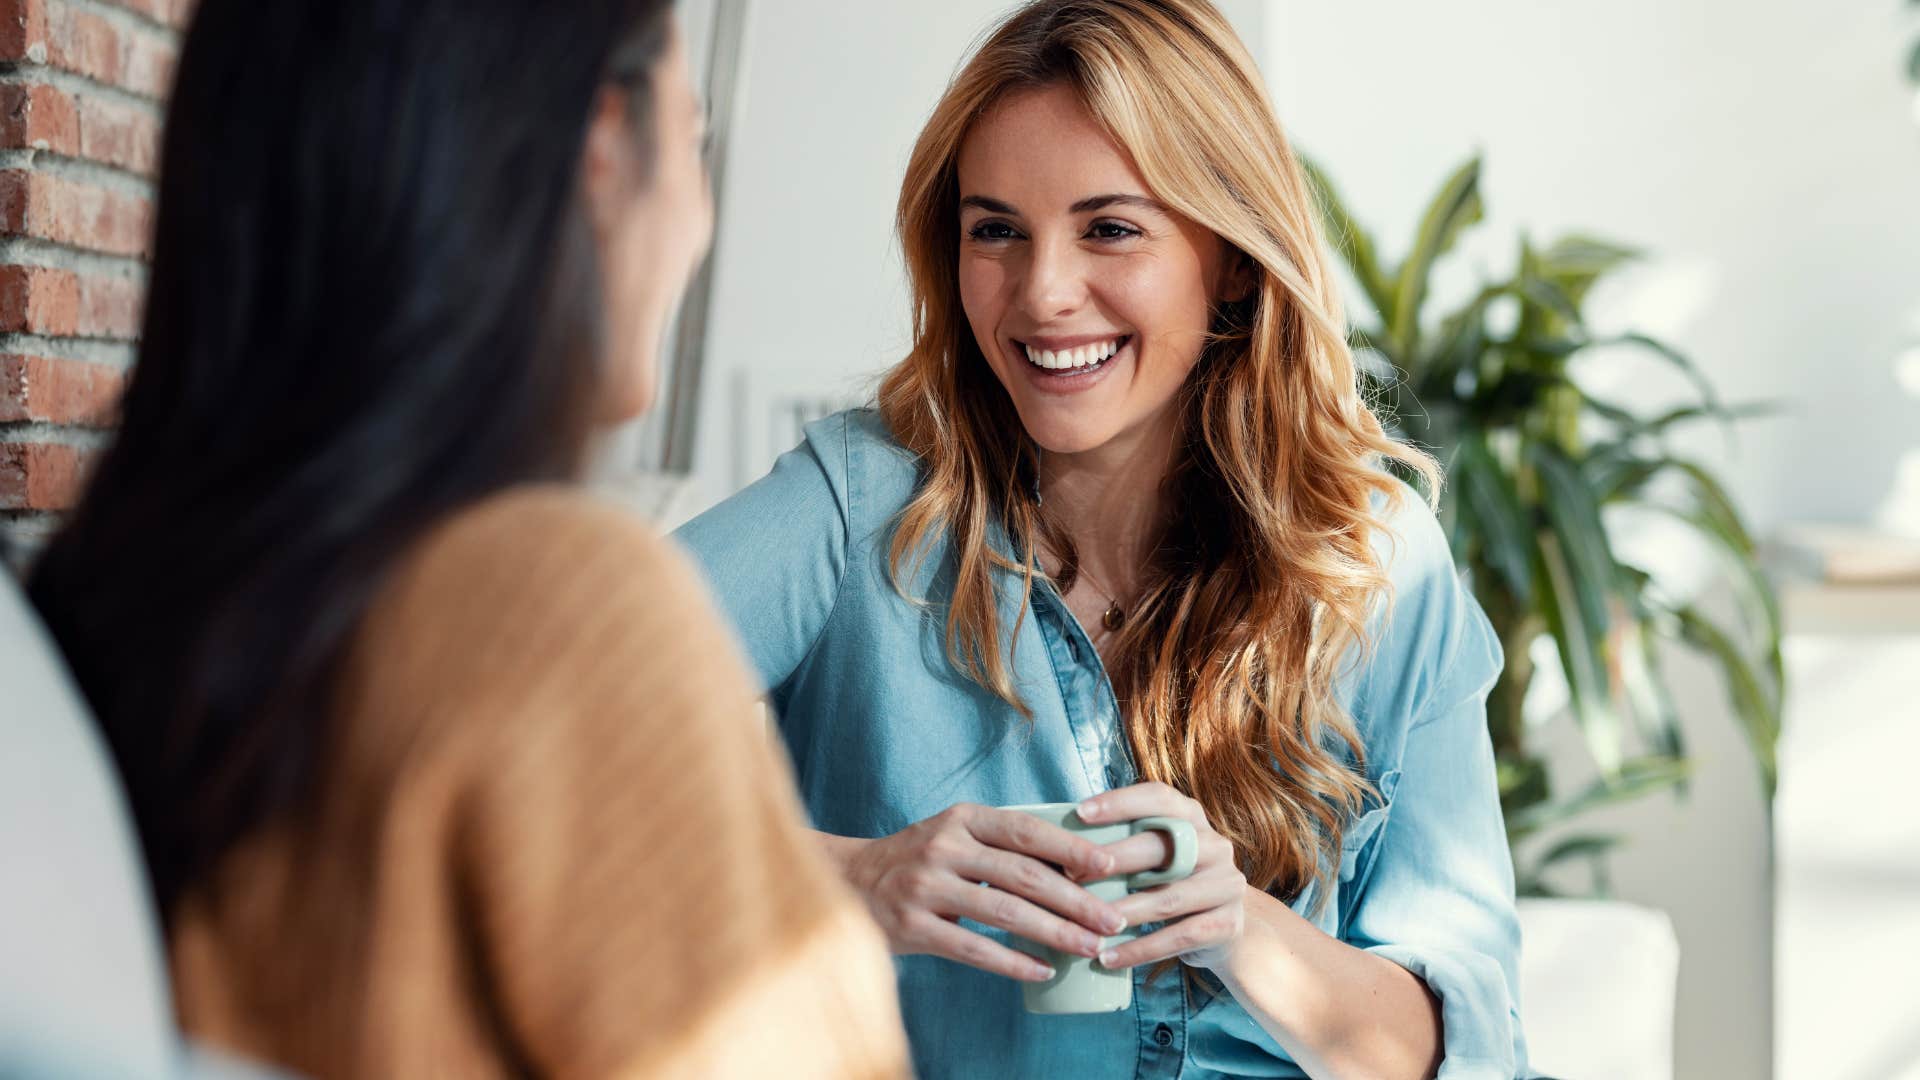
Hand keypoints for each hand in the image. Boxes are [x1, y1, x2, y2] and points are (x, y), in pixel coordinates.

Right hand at [838, 804, 1129, 981]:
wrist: (847, 882)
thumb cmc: (917, 860)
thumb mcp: (954, 836)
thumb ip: (1001, 846)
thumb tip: (1075, 865)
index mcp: (961, 819)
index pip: (1026, 831)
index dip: (1070, 848)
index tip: (1109, 867)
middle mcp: (943, 846)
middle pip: (1023, 874)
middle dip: (1075, 899)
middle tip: (1112, 920)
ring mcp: (926, 886)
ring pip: (1004, 911)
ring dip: (1055, 932)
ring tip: (1089, 947)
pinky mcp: (913, 926)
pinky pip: (974, 948)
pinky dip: (1013, 961)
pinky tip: (1043, 970)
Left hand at [1077, 782, 1247, 971]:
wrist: (1223, 928)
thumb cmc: (1170, 883)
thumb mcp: (1156, 856)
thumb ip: (1124, 842)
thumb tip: (1056, 843)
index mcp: (1192, 818)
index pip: (1158, 798)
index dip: (1120, 802)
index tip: (1079, 813)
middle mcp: (1215, 845)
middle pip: (1161, 847)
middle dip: (1112, 860)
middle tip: (1069, 876)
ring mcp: (1226, 884)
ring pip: (1167, 898)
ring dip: (1122, 913)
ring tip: (1084, 926)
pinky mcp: (1227, 924)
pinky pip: (1178, 937)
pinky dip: (1139, 950)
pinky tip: (1108, 958)